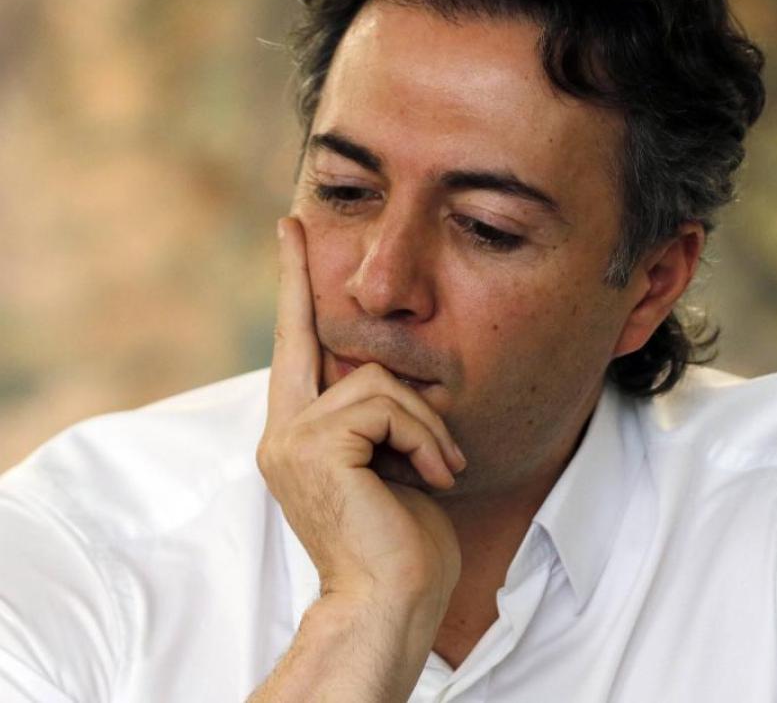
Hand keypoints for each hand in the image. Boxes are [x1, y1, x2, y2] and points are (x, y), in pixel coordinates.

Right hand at [257, 216, 464, 611]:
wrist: (394, 602)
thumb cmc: (405, 540)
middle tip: (287, 227)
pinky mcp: (315, 446)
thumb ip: (377, 414)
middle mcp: (283, 432)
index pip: (293, 350)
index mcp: (300, 436)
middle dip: (299, 277)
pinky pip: (387, 404)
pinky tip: (436, 475)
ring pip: (376, 379)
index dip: (291, 290)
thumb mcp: (393, 462)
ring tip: (442, 467)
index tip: (287, 235)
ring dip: (425, 423)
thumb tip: (389, 370)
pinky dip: (425, 436)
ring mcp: (292, 439)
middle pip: (310, 338)